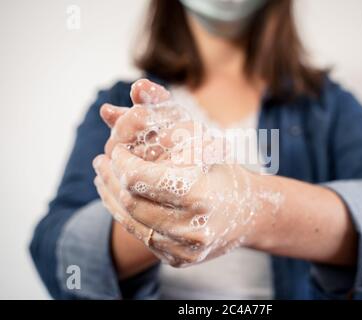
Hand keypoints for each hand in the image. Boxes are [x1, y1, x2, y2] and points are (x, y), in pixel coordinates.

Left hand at [94, 79, 282, 265]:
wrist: (249, 213)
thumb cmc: (223, 170)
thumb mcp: (200, 136)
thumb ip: (166, 111)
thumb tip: (136, 86)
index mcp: (200, 194)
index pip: (139, 179)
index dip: (121, 162)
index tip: (116, 150)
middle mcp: (193, 227)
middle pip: (131, 201)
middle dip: (110, 179)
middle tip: (102, 162)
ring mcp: (186, 248)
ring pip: (131, 222)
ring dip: (111, 197)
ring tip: (104, 178)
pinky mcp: (180, 259)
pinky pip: (141, 237)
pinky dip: (125, 215)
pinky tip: (120, 199)